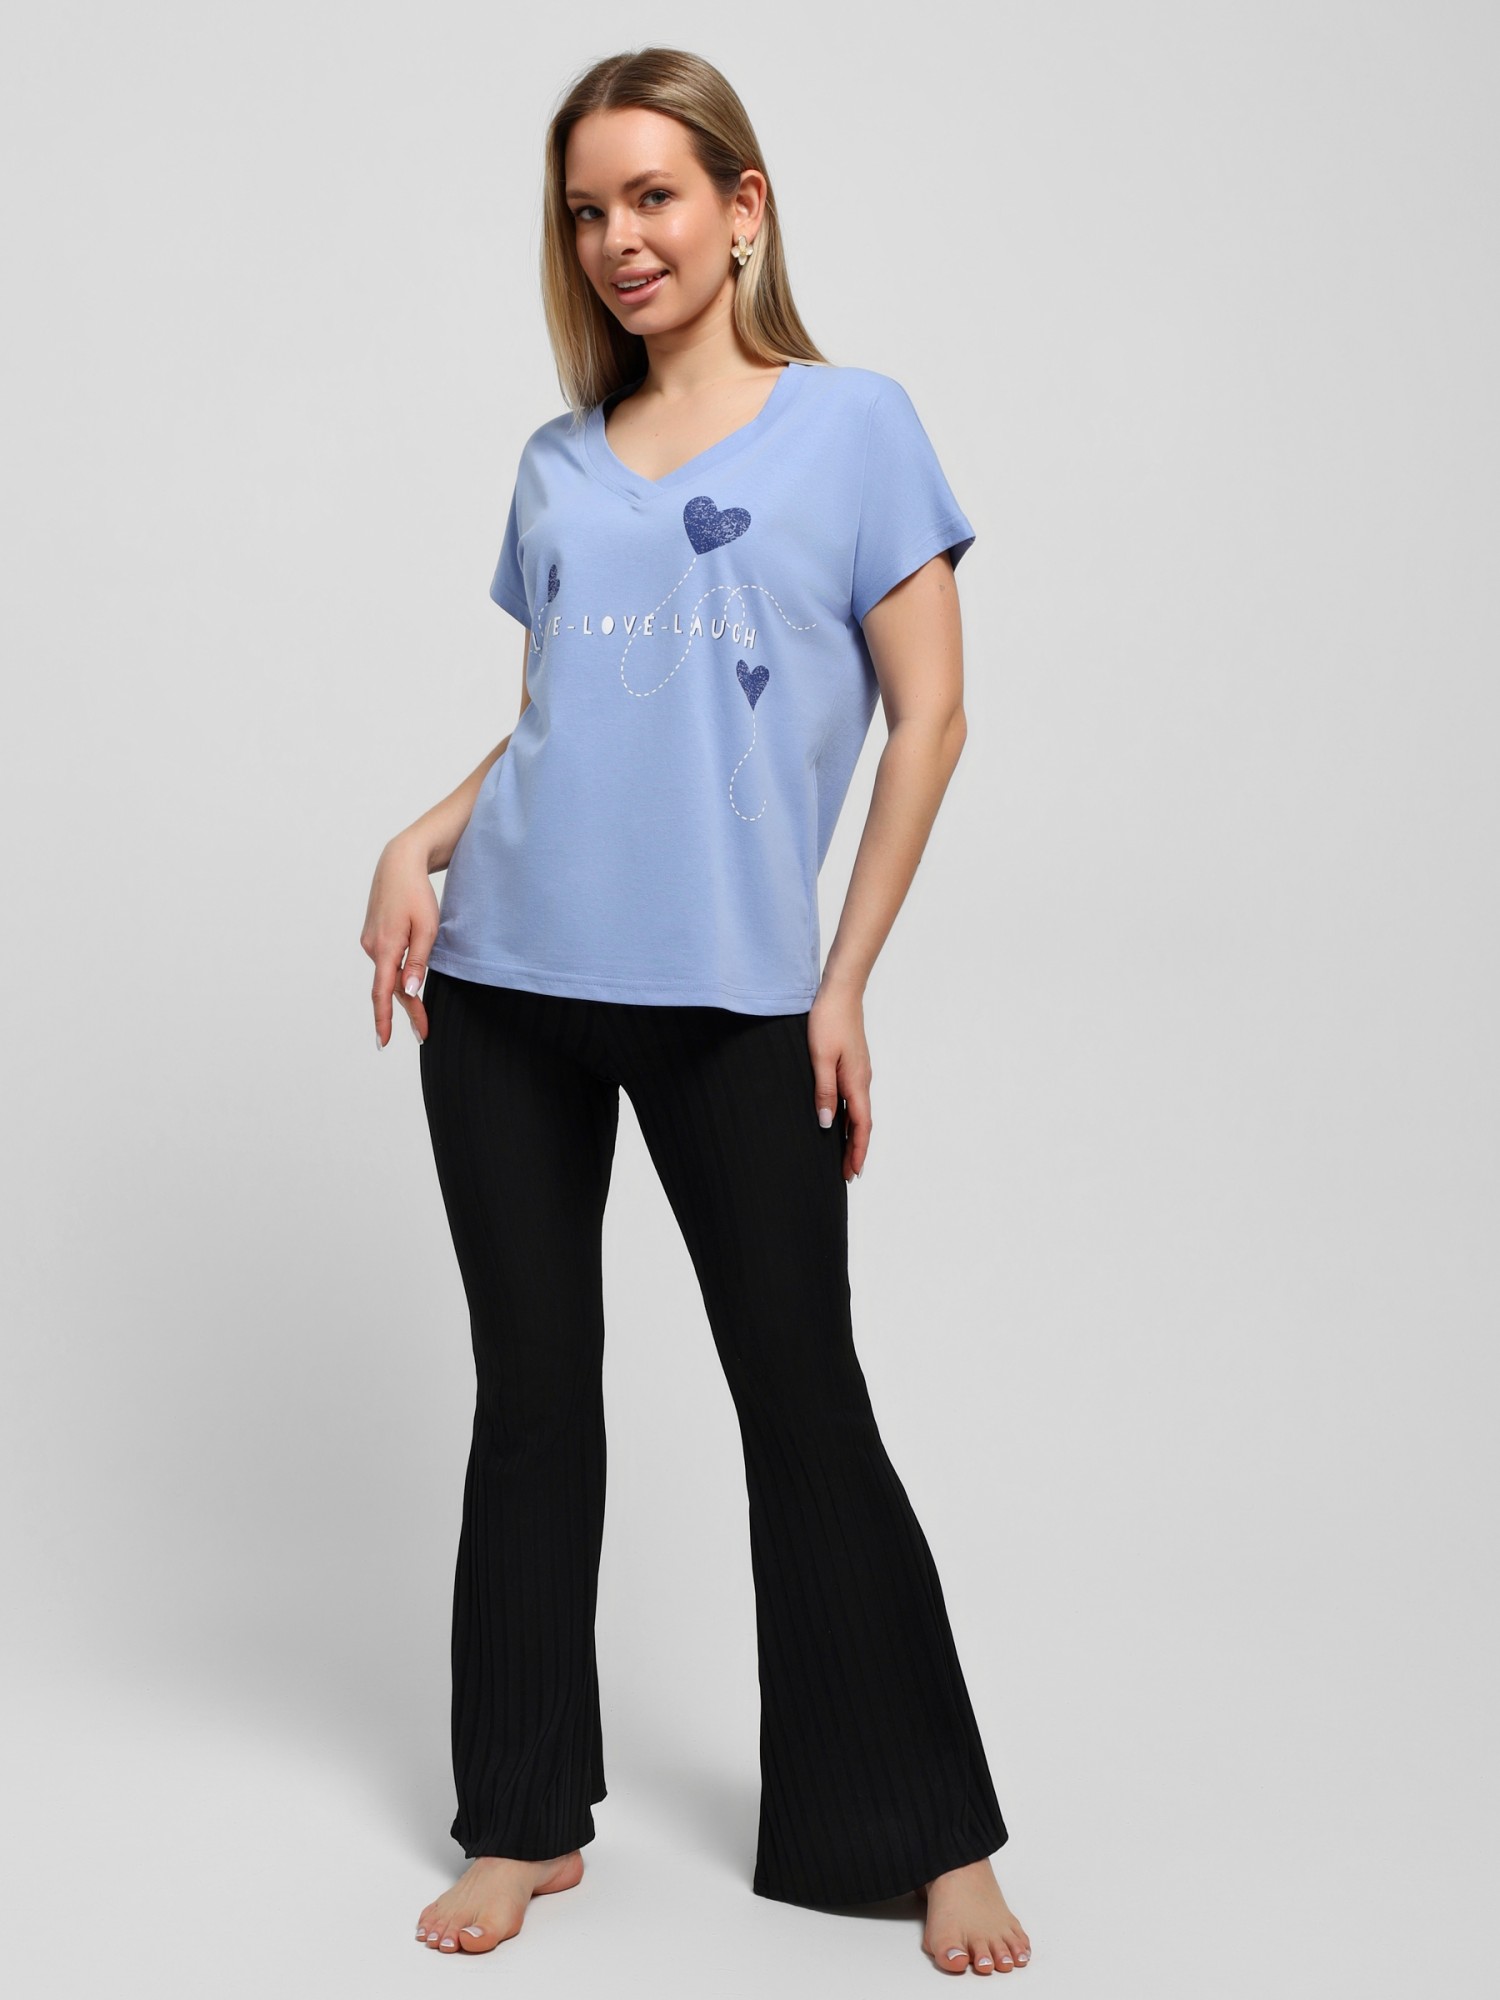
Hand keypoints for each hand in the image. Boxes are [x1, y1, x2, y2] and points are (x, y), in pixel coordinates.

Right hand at [360, 833, 439, 1046]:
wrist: (398, 863)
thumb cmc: (416, 893)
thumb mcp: (427, 928)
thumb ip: (419, 962)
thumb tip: (409, 991)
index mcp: (385, 947)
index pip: (382, 992)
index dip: (384, 1019)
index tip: (384, 1041)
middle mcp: (372, 947)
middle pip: (389, 988)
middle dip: (407, 1011)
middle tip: (423, 1033)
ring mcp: (370, 942)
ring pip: (389, 975)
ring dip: (404, 994)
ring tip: (421, 1016)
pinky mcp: (374, 936)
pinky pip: (387, 962)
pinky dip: (398, 975)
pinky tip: (409, 982)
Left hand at [807, 980, 871, 1181]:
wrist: (840, 991)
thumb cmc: (828, 1020)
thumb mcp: (819, 1057)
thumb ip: (824, 1091)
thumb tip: (825, 1124)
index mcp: (857, 1082)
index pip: (862, 1126)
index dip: (858, 1151)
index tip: (853, 1173)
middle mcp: (862, 1080)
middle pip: (863, 1123)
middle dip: (856, 1150)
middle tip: (848, 1174)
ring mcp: (859, 1072)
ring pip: (859, 1112)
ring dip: (853, 1135)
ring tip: (843, 1154)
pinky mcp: (853, 1064)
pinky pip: (854, 1098)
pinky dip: (850, 1117)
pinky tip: (839, 1120)